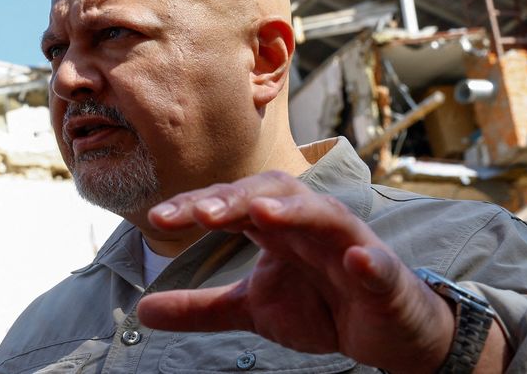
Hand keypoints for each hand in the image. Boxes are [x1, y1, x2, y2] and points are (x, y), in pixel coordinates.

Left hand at [137, 171, 455, 372]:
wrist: (384, 333)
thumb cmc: (320, 307)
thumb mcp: (251, 309)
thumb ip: (200, 306)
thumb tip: (142, 307)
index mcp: (277, 227)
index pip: (233, 203)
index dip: (198, 206)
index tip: (159, 218)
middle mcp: (309, 225)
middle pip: (272, 193)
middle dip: (236, 198)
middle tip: (201, 213)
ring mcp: (349, 245)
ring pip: (323, 214)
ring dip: (294, 211)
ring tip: (263, 213)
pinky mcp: (383, 276)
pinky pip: (377, 263)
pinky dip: (367, 260)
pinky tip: (355, 259)